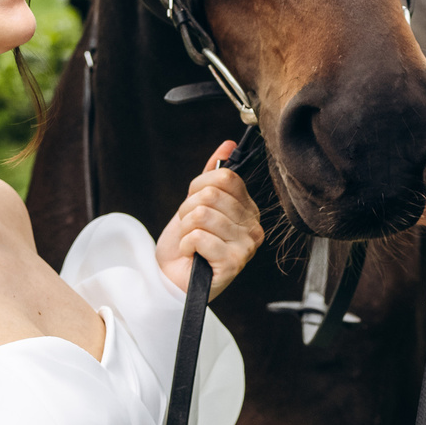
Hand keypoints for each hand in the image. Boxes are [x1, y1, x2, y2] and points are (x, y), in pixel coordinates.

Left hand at [156, 143, 263, 301]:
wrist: (172, 279)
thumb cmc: (187, 244)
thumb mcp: (196, 203)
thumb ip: (212, 176)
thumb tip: (228, 145)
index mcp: (248, 210)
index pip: (225, 178)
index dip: (198, 187)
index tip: (192, 205)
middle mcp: (253, 227)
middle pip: (211, 195)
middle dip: (188, 210)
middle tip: (189, 228)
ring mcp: (246, 246)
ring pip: (202, 214)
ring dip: (185, 228)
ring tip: (190, 241)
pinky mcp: (233, 262)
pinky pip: (199, 236)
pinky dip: (185, 244)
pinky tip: (191, 254)